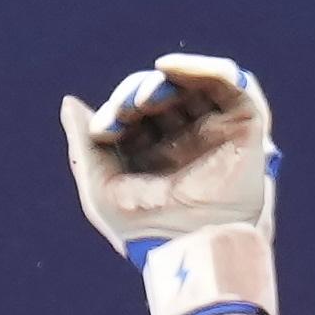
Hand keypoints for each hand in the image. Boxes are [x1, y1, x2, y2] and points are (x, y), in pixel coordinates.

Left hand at [63, 53, 280, 314]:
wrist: (187, 247)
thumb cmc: (141, 227)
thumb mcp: (99, 184)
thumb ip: (83, 143)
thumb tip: (70, 102)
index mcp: (152, 155)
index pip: (133, 114)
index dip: (116, 111)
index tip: (104, 129)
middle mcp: (184, 141)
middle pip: (161, 94)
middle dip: (136, 93)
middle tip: (126, 109)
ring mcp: (215, 134)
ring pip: (193, 85)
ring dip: (165, 81)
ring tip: (145, 97)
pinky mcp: (244, 128)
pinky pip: (231, 84)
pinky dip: (204, 68)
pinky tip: (169, 67)